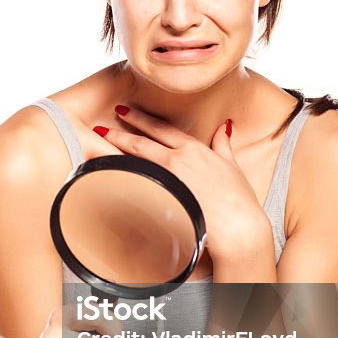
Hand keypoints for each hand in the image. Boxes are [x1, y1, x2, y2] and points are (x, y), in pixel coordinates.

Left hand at [90, 105, 270, 263]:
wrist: (239, 226)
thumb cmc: (239, 199)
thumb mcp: (233, 165)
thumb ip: (223, 145)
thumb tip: (223, 129)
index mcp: (195, 149)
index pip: (162, 129)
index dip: (141, 119)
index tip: (125, 111)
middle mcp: (179, 160)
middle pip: (143, 142)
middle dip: (120, 131)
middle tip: (101, 125)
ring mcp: (169, 180)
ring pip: (135, 163)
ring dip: (116, 154)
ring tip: (98, 149)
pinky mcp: (164, 199)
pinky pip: (137, 188)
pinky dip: (121, 181)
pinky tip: (107, 179)